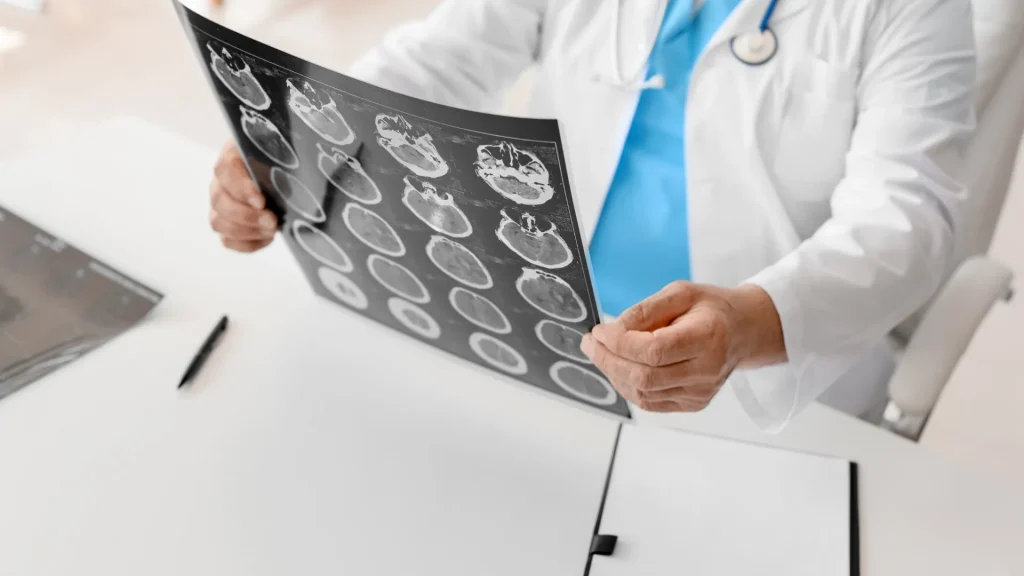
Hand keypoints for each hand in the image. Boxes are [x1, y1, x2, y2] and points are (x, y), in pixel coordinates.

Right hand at [209, 141, 277, 251]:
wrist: (284, 175)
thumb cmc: (283, 161)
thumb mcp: (283, 155)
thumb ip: (283, 158)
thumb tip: (297, 171)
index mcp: (232, 156)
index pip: (225, 171)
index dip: (241, 189)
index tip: (261, 201)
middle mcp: (221, 181)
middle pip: (219, 201)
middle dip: (247, 216)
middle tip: (272, 221)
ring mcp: (221, 205)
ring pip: (219, 222)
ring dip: (246, 231)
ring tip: (272, 230)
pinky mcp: (228, 224)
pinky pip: (228, 240)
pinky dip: (248, 243)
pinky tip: (268, 237)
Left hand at [581, 281, 786, 412]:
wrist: (742, 331)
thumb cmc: (710, 309)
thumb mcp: (680, 293)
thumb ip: (645, 310)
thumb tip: (612, 330)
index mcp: (708, 337)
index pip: (654, 351)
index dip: (619, 344)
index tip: (599, 331)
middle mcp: (707, 371)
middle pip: (644, 377)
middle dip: (608, 360)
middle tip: (591, 343)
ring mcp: (701, 392)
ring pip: (643, 393)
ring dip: (614, 373)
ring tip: (601, 352)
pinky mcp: (693, 403)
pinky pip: (650, 402)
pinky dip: (627, 385)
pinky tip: (619, 367)